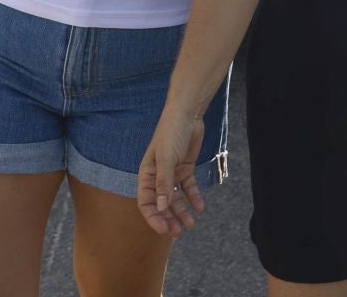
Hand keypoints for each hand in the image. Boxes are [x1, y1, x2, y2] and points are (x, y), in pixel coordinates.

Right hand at [137, 110, 208, 236]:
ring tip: (191, 224)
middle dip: (169, 219)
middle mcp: (158, 177)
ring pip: (176, 199)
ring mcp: (172, 173)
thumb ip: (164, 183)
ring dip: (182, 212)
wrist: (187, 114)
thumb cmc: (171, 133)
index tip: (164, 230)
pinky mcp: (185, 169)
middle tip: (179, 232)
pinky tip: (200, 207)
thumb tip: (161, 207)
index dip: (154, 217)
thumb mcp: (166, 158)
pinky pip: (189, 188)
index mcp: (146, 175)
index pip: (146, 202)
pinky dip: (194, 198)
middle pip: (162, 204)